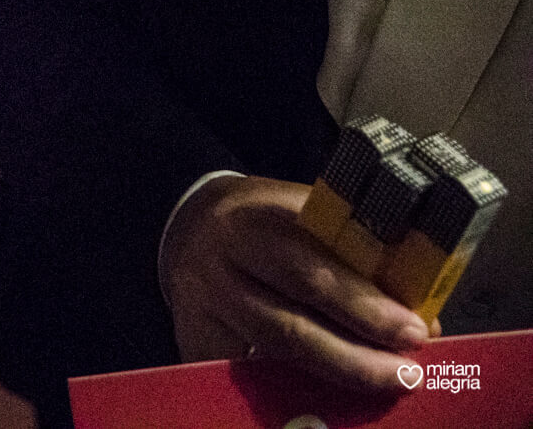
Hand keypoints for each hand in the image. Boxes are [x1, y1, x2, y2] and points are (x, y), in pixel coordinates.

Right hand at [162, 175, 429, 390]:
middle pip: (294, 315)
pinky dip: (289, 386)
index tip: (414, 329)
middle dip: (357, 350)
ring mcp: (205, 299)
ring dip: (336, 370)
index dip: (365, 302)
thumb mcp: (308, 215)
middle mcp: (226, 257)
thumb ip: (358, 257)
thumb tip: (421, 319)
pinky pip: (246, 371)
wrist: (192, 224)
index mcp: (260, 217)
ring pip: (274, 347)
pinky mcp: (194, 334)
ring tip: (383, 383)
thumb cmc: (268, 223)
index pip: (315, 263)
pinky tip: (327, 398)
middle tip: (406, 372)